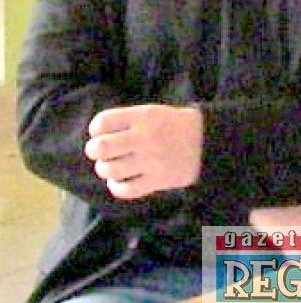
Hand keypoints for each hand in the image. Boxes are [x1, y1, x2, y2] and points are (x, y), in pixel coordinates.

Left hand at [84, 104, 202, 199]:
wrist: (205, 141)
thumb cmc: (172, 124)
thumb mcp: (151, 112)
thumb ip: (126, 121)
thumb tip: (97, 137)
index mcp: (143, 117)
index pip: (103, 122)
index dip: (95, 129)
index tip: (99, 132)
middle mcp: (145, 138)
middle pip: (102, 147)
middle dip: (94, 150)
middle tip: (97, 152)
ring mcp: (150, 161)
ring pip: (111, 170)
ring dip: (104, 169)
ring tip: (110, 166)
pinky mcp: (157, 180)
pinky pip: (125, 190)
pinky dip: (116, 186)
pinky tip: (119, 180)